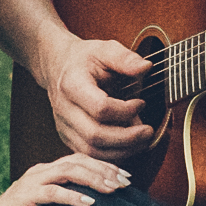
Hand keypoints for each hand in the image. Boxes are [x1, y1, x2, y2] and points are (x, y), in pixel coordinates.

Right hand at [0, 154, 132, 205]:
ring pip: (68, 171)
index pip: (80, 160)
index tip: (126, 178)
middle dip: (105, 170)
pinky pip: (52, 192)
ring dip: (94, 179)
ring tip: (113, 189)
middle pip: (78, 161)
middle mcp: (40, 171)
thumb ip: (61, 202)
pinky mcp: (25, 197)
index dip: (104, 166)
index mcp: (46, 172)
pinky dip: (73, 196)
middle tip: (126, 183)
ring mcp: (32, 182)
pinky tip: (89, 203)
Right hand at [48, 37, 160, 158]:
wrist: (57, 65)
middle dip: (127, 138)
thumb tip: (146, 67)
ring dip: (122, 151)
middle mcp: (64, 109)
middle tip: (148, 131)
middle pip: (95, 135)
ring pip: (92, 151)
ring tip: (142, 141)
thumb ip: (125, 58)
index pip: (100, 108)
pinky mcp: (68, 137)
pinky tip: (128, 146)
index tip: (142, 102)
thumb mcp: (104, 49)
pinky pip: (90, 155)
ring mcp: (64, 126)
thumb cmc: (84, 59)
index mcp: (72, 85)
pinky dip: (112, 155)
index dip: (125, 110)